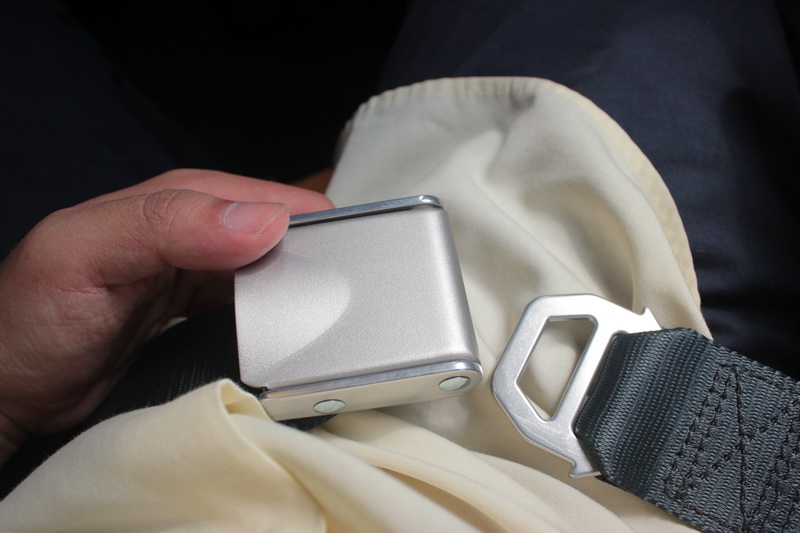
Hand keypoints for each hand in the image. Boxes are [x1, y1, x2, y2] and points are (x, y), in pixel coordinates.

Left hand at [0, 169, 333, 462]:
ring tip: (318, 330)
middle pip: (284, 243)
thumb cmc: (31, 320)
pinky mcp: (207, 318)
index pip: (270, 201)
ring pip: (278, 280)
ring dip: (301, 301)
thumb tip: (262, 221)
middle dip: (313, 269)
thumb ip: (168, 223)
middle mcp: (201, 233)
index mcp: (181, 199)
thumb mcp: (85, 252)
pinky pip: (262, 316)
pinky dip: (281, 327)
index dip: (308, 232)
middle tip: (331, 311)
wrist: (14, 390)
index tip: (335, 272)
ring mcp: (206, 278)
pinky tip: (286, 344)